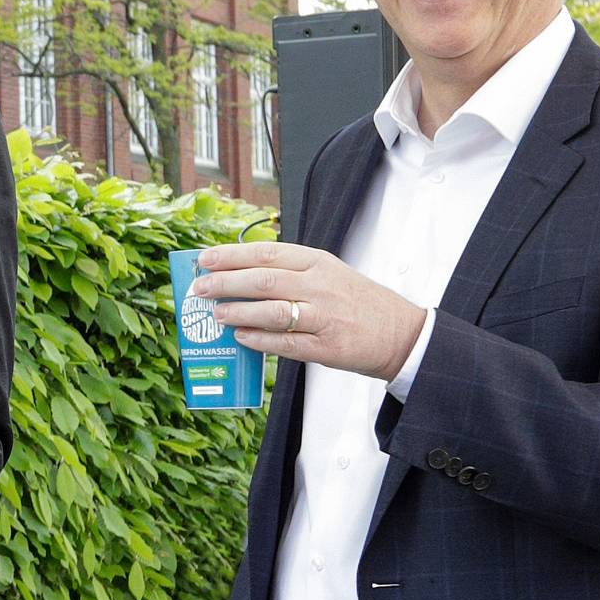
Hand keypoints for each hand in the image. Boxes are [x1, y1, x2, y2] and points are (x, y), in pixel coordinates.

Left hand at [196, 242, 430, 380]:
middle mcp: (319, 285)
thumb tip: (240, 276)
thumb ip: (290, 273)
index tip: (205, 259)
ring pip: (271, 310)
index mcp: (317, 262)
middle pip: (263, 279)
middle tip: (200, 288)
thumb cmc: (356, 302)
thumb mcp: (327, 274)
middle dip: (225, 283)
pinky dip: (259, 340)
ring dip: (238, 312)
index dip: (231, 255)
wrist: (399, 332)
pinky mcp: (326, 346)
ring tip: (216, 314)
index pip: (267, 253)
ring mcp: (323, 316)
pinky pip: (285, 343)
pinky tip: (241, 338)